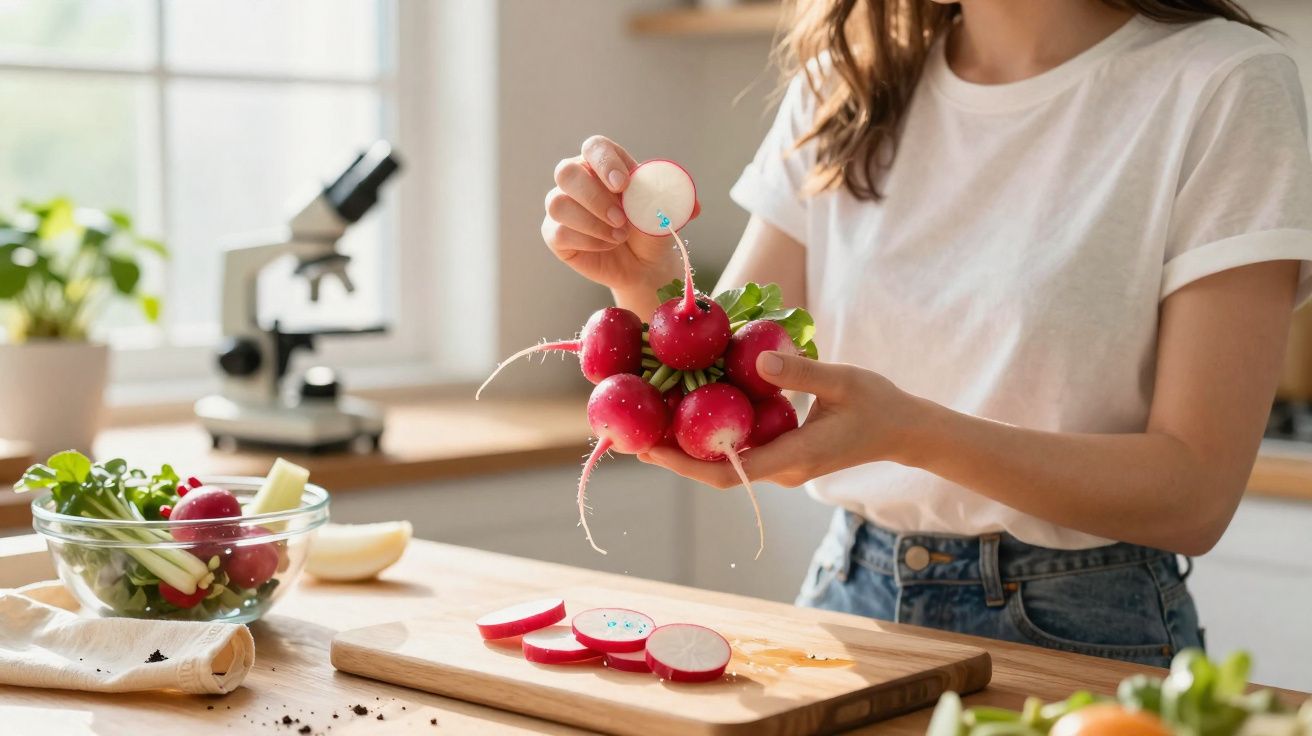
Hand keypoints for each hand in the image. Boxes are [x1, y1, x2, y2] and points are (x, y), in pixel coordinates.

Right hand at [542, 135, 698, 295]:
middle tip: (622, 219)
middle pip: (566, 172)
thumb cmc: (651, 230)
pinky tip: (607, 245)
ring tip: (619, 236)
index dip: (605, 162)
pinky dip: (588, 241)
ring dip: (592, 223)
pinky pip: (559, 232)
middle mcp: (578, 179)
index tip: (623, 185)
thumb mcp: (667, 213)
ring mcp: (563, 206)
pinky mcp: (554, 233)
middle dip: (594, 197)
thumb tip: (692, 205)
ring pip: (559, 204)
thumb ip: (675, 203)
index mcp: (604, 164)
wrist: (643, 264)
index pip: (595, 147)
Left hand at [638, 352, 924, 488]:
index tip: (651, 448)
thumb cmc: (878, 404)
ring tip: (649, 424)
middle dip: (674, 457)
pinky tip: (689, 414)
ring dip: (689, 449)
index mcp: (794, 458)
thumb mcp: (844, 380)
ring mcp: (782, 466)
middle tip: (632, 436)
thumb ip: (802, 372)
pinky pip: (739, 451)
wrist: (904, 430)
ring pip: (726, 464)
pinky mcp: (783, 455)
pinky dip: (712, 437)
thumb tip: (760, 359)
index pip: (729, 471)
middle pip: (717, 472)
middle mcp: (783, 470)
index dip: (686, 464)